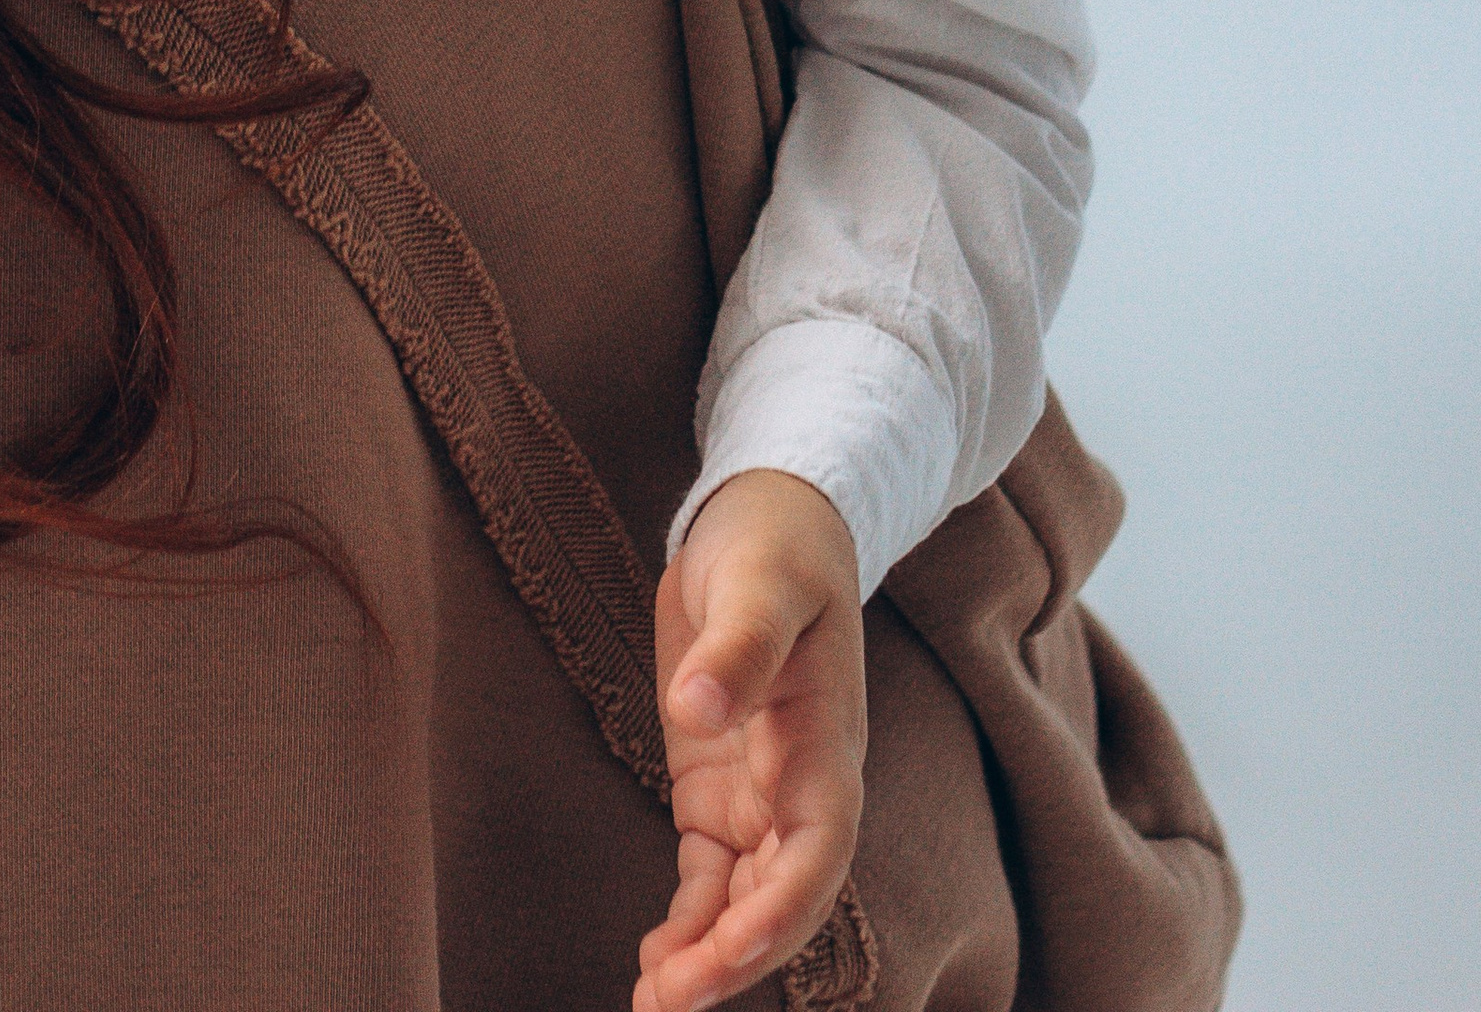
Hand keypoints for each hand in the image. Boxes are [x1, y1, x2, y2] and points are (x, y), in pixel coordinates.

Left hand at [633, 470, 864, 1011]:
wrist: (771, 517)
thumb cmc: (777, 544)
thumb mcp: (762, 579)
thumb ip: (739, 645)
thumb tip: (695, 708)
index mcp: (826, 742)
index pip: (818, 847)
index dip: (784, 908)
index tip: (732, 948)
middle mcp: (802, 784)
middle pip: (784, 896)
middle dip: (737, 956)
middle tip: (671, 1003)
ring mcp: (760, 794)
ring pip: (744, 900)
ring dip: (708, 956)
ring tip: (654, 1003)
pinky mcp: (717, 789)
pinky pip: (710, 878)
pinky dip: (688, 924)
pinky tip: (655, 962)